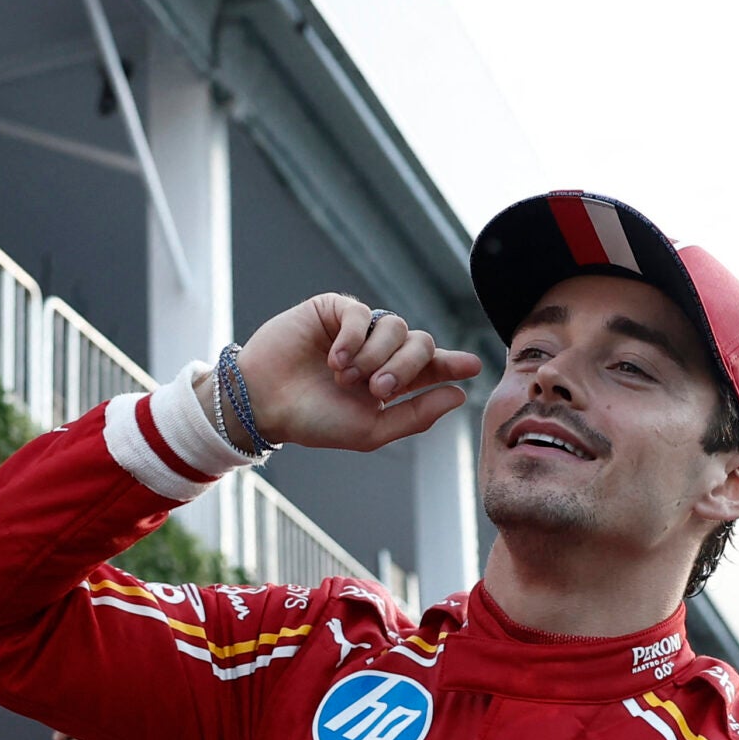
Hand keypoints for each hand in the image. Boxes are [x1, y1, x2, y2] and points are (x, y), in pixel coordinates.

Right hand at [220, 295, 481, 450]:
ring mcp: (358, 329)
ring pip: (396, 326)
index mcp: (392, 381)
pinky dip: (354, 338)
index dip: (453, 363)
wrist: (265, 404)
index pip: (432, 366)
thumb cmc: (314, 422)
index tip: (473, 366)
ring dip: (376, 356)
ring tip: (345, 378)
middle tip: (379, 389)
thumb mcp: (371, 430)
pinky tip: (335, 360)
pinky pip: (362, 313)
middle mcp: (379, 351)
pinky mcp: (334, 310)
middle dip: (408, 366)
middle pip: (421, 343)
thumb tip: (458, 395)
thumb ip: (415, 416)